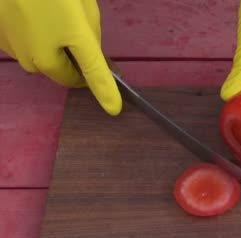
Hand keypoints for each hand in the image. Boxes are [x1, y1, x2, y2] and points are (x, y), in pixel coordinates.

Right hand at [0, 0, 121, 114]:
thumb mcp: (83, 4)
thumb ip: (89, 33)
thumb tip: (88, 51)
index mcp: (73, 40)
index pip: (94, 75)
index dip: (106, 92)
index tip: (114, 108)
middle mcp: (43, 54)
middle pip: (66, 75)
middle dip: (77, 66)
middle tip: (82, 47)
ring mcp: (17, 50)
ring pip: (43, 64)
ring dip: (53, 53)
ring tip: (52, 22)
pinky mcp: (0, 41)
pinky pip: (23, 49)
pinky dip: (32, 40)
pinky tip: (32, 17)